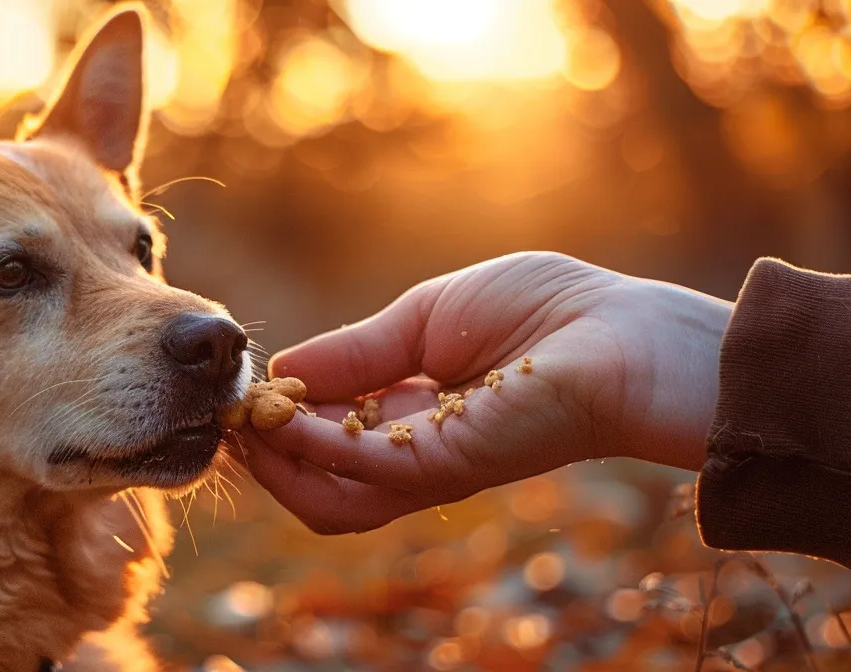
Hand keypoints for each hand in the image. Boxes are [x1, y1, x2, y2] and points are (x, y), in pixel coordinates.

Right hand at [240, 252, 731, 534]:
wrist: (625, 336)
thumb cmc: (547, 311)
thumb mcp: (424, 316)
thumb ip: (356, 351)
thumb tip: (281, 371)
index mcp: (412, 411)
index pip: (327, 434)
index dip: (277, 417)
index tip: (239, 391)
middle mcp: (413, 450)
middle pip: (317, 480)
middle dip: (262, 451)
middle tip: (225, 416)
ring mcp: (426, 468)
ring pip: (324, 498)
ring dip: (272, 461)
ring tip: (240, 421)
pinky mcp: (441, 469)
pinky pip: (351, 472)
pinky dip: (302, 445)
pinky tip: (276, 412)